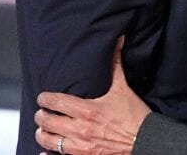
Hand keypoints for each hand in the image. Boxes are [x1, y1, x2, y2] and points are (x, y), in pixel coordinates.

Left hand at [34, 37, 150, 154]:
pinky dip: (49, 154)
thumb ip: (116, 65)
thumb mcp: (123, 89)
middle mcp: (80, 129)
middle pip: (47, 122)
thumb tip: (118, 41)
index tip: (42, 97)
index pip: (56, 102)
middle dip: (41, 116)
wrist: (146, 141)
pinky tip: (46, 150)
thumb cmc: (135, 116)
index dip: (44, 99)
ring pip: (49, 141)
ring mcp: (80, 146)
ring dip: (43, 134)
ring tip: (43, 129)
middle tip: (41, 112)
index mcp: (88, 110)